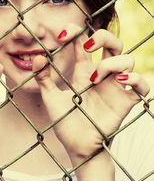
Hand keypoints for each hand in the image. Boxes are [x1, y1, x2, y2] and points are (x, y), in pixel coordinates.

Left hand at [33, 27, 148, 165]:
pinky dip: (137, 78)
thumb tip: (37, 58)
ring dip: (111, 63)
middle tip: (88, 45)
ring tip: (94, 79)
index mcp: (84, 72)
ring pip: (128, 59)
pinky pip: (142, 85)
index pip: (85, 43)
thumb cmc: (65, 122)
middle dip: (103, 36)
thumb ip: (43, 79)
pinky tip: (122, 80)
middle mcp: (102, 76)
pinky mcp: (126, 101)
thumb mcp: (50, 99)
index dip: (77, 33)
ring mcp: (116, 87)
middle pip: (113, 43)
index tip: (63, 34)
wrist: (77, 147)